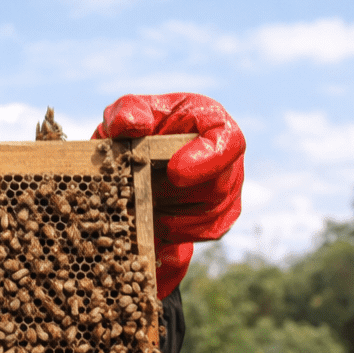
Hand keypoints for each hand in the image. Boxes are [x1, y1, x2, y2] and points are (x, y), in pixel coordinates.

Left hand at [92, 93, 244, 297]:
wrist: (131, 160)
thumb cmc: (135, 129)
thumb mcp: (125, 113)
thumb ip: (126, 112)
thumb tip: (132, 124)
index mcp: (212, 124)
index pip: (228, 142)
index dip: (207, 160)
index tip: (175, 172)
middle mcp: (227, 161)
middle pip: (219, 188)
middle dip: (177, 196)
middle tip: (141, 194)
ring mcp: (225, 194)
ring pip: (210, 219)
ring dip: (172, 220)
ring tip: (140, 208)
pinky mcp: (213, 222)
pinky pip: (200, 239)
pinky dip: (175, 240)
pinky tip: (154, 236)